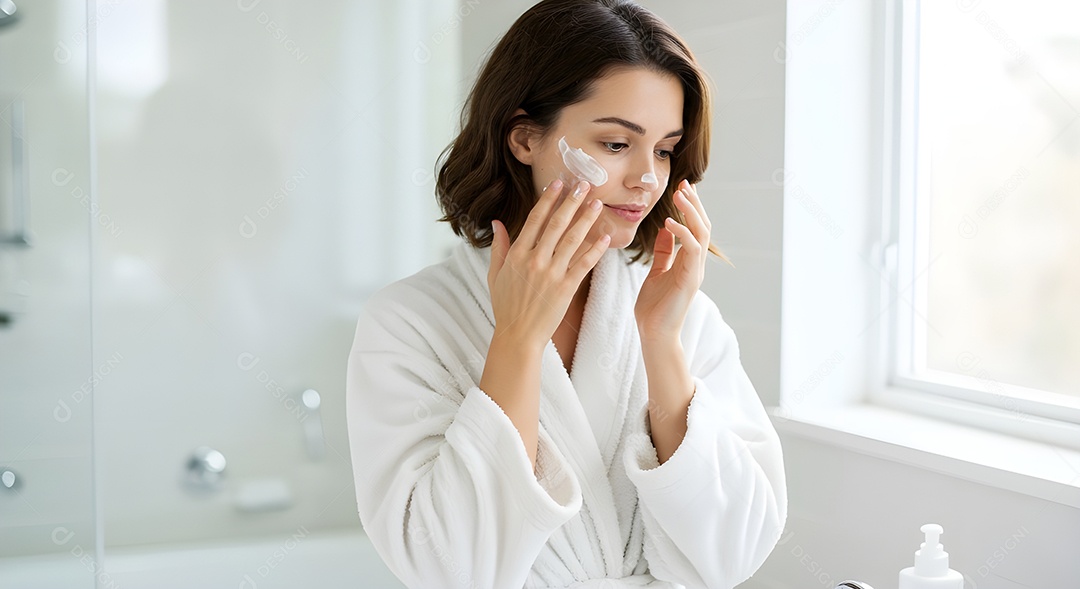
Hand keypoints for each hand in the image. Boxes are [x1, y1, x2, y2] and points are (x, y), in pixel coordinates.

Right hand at [489, 178, 610, 349]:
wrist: (518, 335)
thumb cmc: (505, 305)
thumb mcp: (495, 274)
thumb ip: (499, 247)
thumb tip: (497, 222)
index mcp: (517, 254)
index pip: (535, 219)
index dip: (548, 199)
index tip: (558, 183)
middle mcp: (535, 260)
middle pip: (557, 224)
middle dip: (572, 202)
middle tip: (584, 185)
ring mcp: (551, 274)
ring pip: (573, 240)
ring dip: (586, 219)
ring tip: (597, 204)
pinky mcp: (566, 288)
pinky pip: (584, 264)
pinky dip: (596, 250)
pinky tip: (605, 237)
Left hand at [634, 179, 711, 341]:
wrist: (654, 333)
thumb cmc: (653, 307)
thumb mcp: (656, 272)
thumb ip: (663, 253)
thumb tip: (664, 232)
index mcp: (688, 261)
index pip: (694, 227)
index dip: (690, 207)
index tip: (681, 188)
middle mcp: (695, 264)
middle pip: (702, 226)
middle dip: (694, 204)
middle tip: (684, 184)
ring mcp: (695, 271)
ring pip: (701, 234)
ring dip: (691, 213)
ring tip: (680, 195)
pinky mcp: (689, 279)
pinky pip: (691, 250)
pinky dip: (683, 234)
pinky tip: (669, 223)